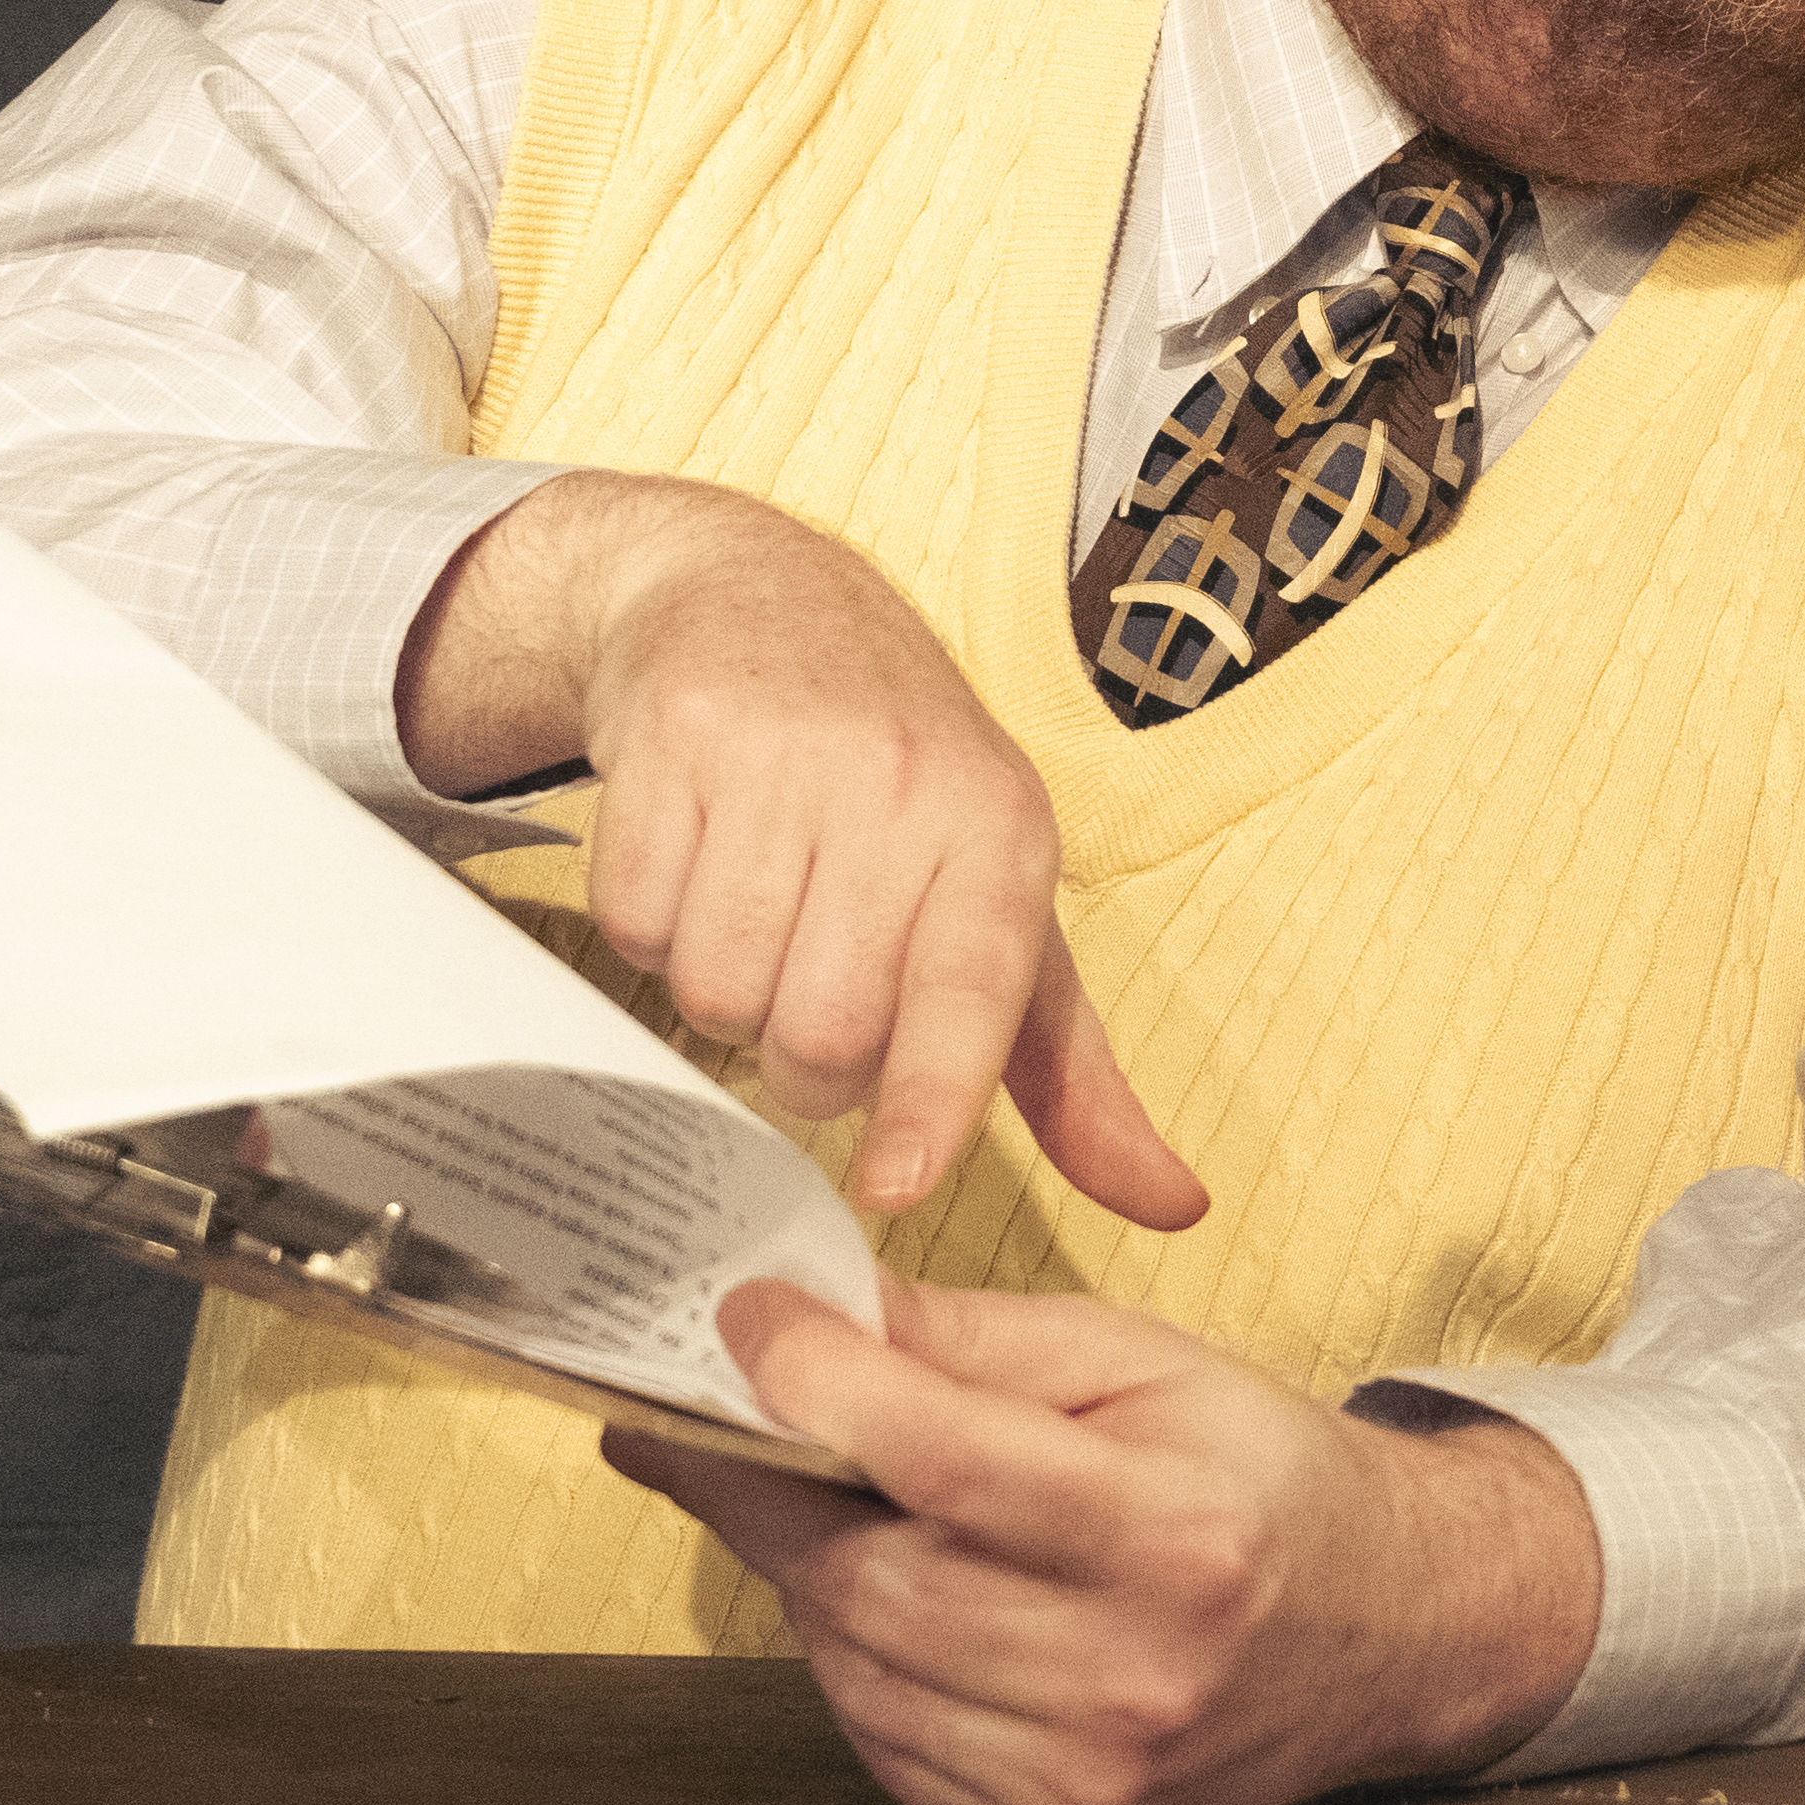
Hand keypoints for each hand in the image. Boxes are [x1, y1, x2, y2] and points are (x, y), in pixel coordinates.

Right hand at [403, 474, 1200, 1228]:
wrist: (767, 602)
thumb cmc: (906, 787)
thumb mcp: (1009, 910)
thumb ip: (1075, 1075)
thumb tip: (1170, 1202)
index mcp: (1001, 835)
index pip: (970, 994)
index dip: (930, 1101)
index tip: (896, 1184)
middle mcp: (901, 785)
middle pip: (819, 1030)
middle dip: (802, 1065)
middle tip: (812, 1006)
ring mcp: (780, 755)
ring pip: (716, 989)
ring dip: (723, 996)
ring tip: (759, 923)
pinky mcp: (671, 739)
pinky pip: (634, 922)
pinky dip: (651, 933)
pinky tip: (695, 870)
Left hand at [614, 1275, 1604, 1804]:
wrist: (1389, 1633)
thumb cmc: (1256, 1476)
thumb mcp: (1145, 1364)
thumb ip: (973, 1340)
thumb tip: (809, 1317)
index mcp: (1177, 1534)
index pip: (951, 1460)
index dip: (822, 1386)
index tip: (749, 1321)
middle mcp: (1134, 1676)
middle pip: (876, 1578)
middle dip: (770, 1484)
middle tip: (717, 1412)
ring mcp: (1088, 1776)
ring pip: (857, 1667)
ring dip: (812, 1573)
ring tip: (829, 1496)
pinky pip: (885, 1740)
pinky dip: (860, 1661)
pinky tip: (898, 1596)